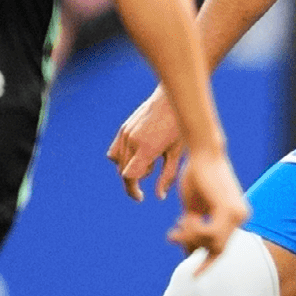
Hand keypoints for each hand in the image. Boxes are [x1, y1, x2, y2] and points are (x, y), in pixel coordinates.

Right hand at [106, 86, 183, 200]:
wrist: (173, 98)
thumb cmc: (180, 127)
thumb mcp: (178, 153)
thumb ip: (168, 176)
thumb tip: (159, 197)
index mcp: (146, 148)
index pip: (130, 177)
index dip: (134, 191)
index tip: (141, 197)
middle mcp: (132, 141)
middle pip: (124, 172)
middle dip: (136, 179)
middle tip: (154, 170)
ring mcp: (125, 133)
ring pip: (118, 162)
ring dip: (130, 168)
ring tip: (150, 159)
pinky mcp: (124, 128)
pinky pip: (115, 151)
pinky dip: (123, 158)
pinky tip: (139, 153)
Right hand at [168, 146, 250, 269]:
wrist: (203, 153)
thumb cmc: (196, 176)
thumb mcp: (194, 208)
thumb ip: (194, 228)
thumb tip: (189, 251)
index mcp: (235, 217)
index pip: (222, 247)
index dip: (207, 263)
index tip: (194, 276)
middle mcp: (241, 217)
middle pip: (216, 248)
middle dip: (191, 245)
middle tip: (171, 235)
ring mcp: (238, 214)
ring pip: (213, 243)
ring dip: (190, 237)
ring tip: (176, 226)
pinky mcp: (230, 210)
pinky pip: (211, 234)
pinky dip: (194, 230)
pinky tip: (185, 219)